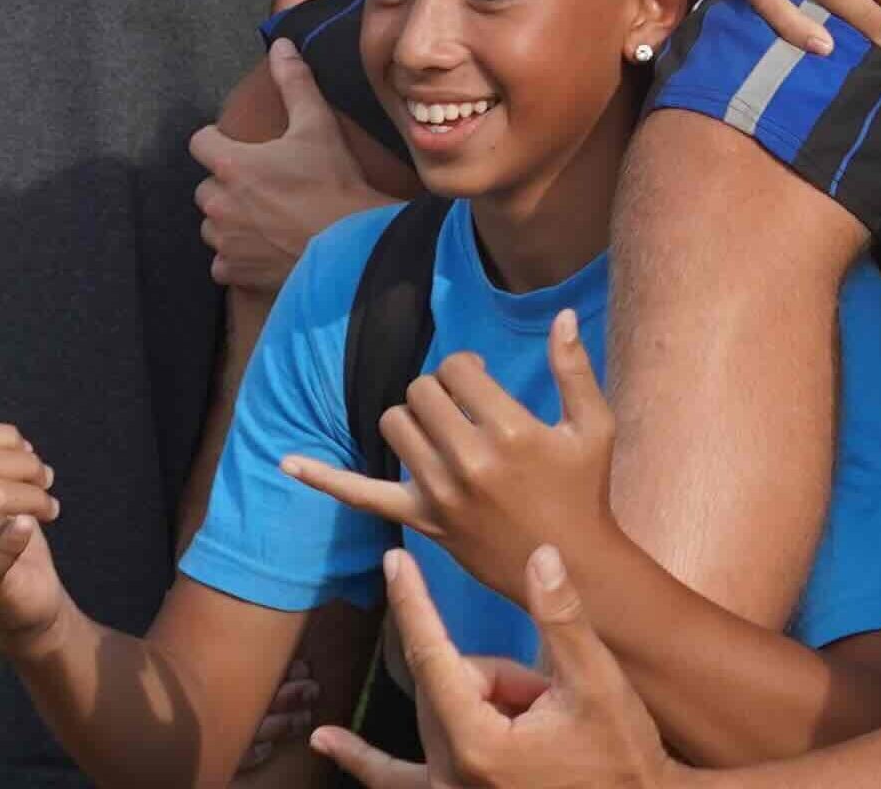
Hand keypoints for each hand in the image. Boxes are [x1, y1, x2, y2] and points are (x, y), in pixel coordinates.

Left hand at [197, 39, 397, 291]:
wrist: (350, 246)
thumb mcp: (317, 125)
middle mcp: (218, 204)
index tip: (238, 145)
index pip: (200, 142)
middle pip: (206, 186)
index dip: (217, 140)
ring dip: (229, 220)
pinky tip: (263, 250)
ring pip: (212, 225)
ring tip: (263, 218)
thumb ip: (294, 83)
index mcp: (231, 164)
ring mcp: (224, 241)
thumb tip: (280, 46)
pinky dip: (236, 257)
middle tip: (260, 185)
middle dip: (226, 184)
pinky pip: (222, 263)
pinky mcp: (234, 272)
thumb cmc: (332, 183)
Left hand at [284, 309, 620, 605]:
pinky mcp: (420, 520)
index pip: (457, 370)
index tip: (483, 383)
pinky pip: (360, 495)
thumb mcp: (594, 426)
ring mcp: (438, 493)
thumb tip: (561, 314)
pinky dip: (322, 478)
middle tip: (464, 407)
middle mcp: (467, 460)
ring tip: (439, 431)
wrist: (568, 567)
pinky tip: (287, 461)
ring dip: (412, 418)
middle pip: (421, 391)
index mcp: (509, 430)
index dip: (468, 368)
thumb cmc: (583, 490)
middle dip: (440, 390)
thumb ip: (574, 368)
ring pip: (394, 424)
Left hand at [316, 545, 670, 788]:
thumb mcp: (598, 682)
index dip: (414, 603)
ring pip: (442, 715)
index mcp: (479, 744)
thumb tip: (540, 555)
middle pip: (448, 686)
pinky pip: (395, 778)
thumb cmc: (622, 755)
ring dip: (486, 705)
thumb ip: (562, 618)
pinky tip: (327, 741)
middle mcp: (451, 776)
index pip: (433, 656)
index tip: (392, 560)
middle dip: (500, 676)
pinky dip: (364, 761)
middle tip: (551, 698)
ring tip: (540, 727)